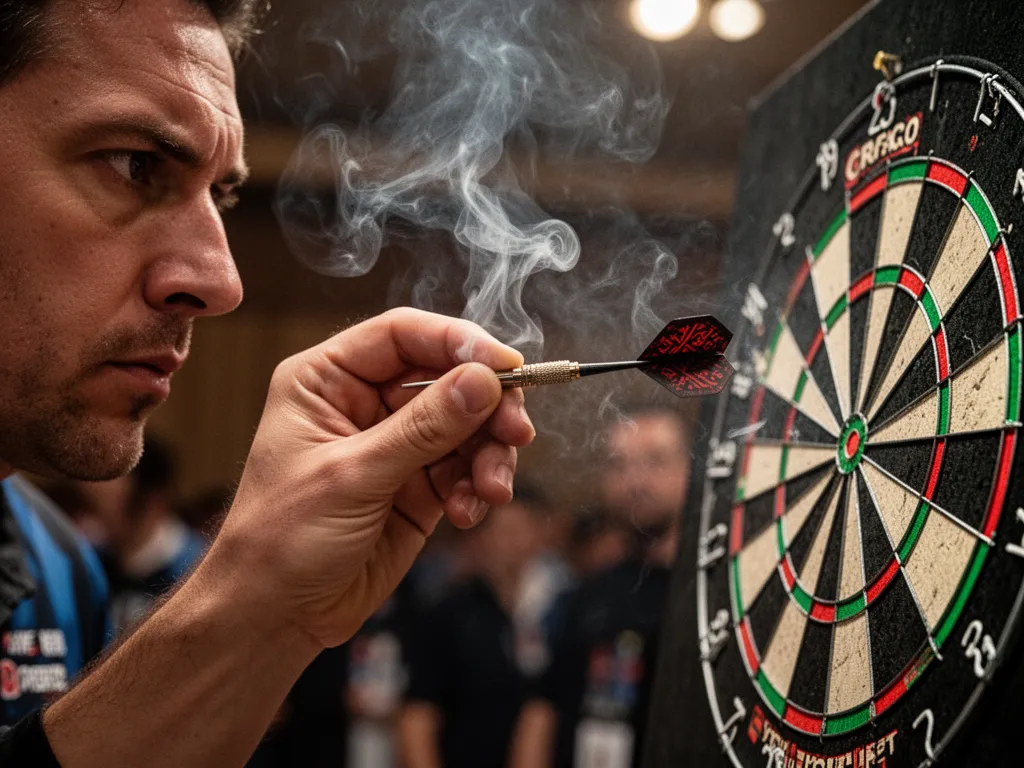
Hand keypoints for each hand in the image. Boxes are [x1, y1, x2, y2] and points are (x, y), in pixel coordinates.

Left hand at [213, 308, 534, 647]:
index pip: (403, 335)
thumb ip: (423, 428)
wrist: (275, 617)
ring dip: (489, 454)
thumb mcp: (353, 476)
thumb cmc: (283, 539)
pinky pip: (467, 468)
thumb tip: (483, 381)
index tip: (506, 365)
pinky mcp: (419, 485)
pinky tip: (466, 513)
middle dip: (487, 405)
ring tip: (491, 490)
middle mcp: (364, 402)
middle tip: (516, 434)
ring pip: (467, 424)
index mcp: (327, 379)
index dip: (459, 342)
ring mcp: (395, 444)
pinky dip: (478, 487)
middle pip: (447, 376)